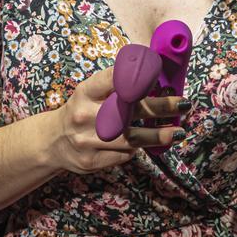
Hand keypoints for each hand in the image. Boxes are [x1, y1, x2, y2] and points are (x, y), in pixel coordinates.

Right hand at [51, 68, 189, 173]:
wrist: (53, 142)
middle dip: (161, 107)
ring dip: (158, 135)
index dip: (137, 76)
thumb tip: (154, 75)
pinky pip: (123, 155)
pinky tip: (146, 143)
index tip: (159, 76)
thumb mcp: (91, 92)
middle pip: (129, 110)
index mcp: (85, 92)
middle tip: (183, 104)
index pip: (113, 79)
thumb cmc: (82, 110)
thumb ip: (116, 85)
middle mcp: (84, 115)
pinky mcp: (91, 161)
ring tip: (179, 132)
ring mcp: (87, 140)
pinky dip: (137, 149)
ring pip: (131, 138)